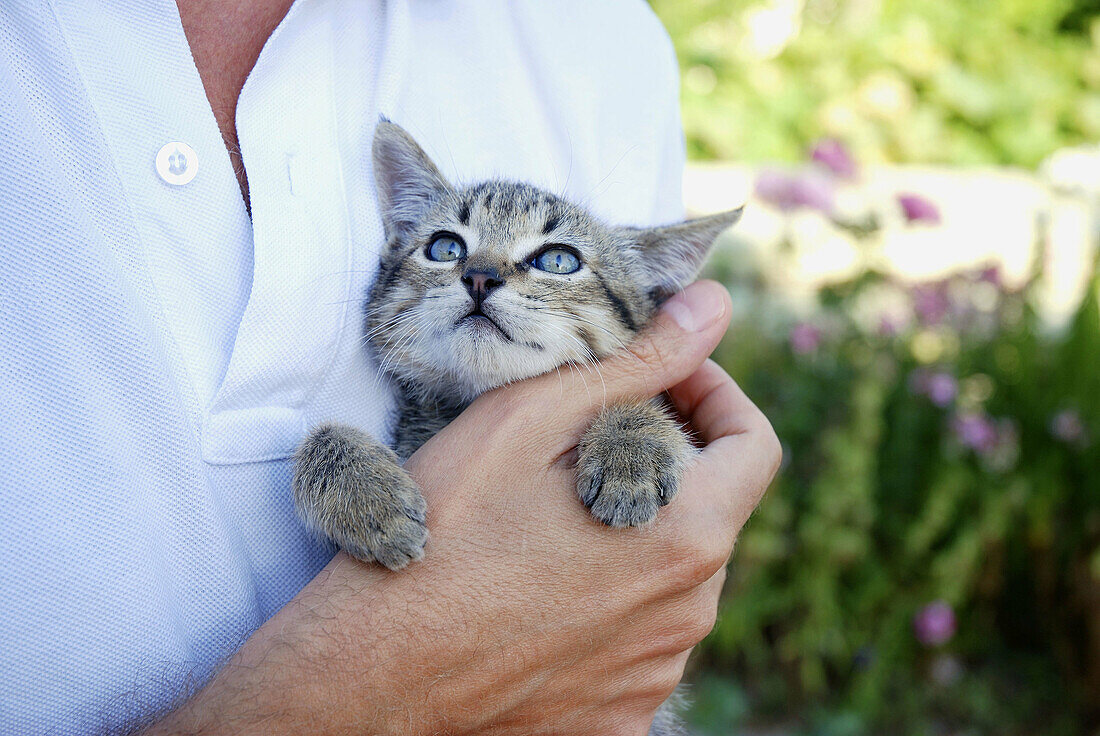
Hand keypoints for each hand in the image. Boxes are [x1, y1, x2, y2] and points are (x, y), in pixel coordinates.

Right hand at [145, 281, 780, 735]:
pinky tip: (536, 593)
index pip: (755, 447)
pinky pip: (634, 645)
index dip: (716, 394)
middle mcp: (686, 615)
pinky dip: (604, 607)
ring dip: (629, 535)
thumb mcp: (530, 422)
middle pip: (706, 512)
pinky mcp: (617, 718)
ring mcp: (654, 674)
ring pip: (669, 579)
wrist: (372, 671)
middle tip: (577, 445)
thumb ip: (637, 362)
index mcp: (684, 536)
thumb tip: (711, 305)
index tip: (665, 380)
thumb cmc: (442, 534)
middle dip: (658, 465)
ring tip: (544, 524)